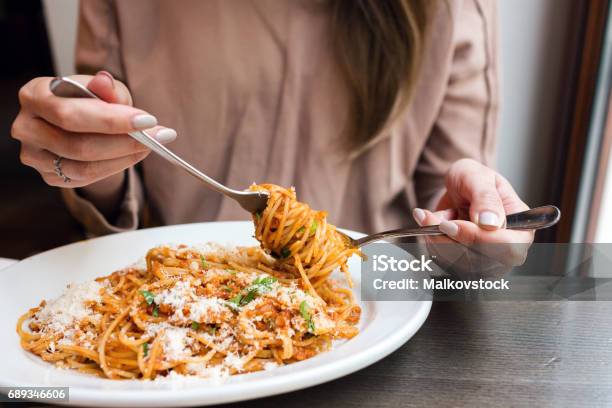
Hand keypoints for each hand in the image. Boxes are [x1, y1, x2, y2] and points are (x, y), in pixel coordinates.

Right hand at [11, 72, 176, 188]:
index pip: (70, 113)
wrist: (77, 123)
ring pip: (84, 166)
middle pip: (78, 145)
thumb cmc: (88, 100)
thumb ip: (107, 88)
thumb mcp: (102, 89)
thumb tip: (105, 82)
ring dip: (124, 157)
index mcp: (34, 95)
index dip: (111, 120)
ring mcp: (35, 155)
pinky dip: (115, 167)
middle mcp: (26, 127)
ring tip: (149, 145)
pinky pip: (86, 178)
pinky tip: (133, 155)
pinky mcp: (49, 176)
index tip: (147, 120)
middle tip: (157, 136)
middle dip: (124, 141)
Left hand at [413, 159, 532, 273]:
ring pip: (459, 264)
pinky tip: (430, 225)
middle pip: (483, 262)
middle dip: (451, 239)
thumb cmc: (472, 179)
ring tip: (429, 217)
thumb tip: (491, 223)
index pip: (510, 248)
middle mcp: (507, 248)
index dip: (480, 240)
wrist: (455, 187)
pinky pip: (445, 263)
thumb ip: (486, 198)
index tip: (453, 224)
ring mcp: (486, 259)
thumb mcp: (477, 177)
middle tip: (433, 218)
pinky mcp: (465, 263)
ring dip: (437, 240)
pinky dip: (432, 243)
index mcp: (521, 226)